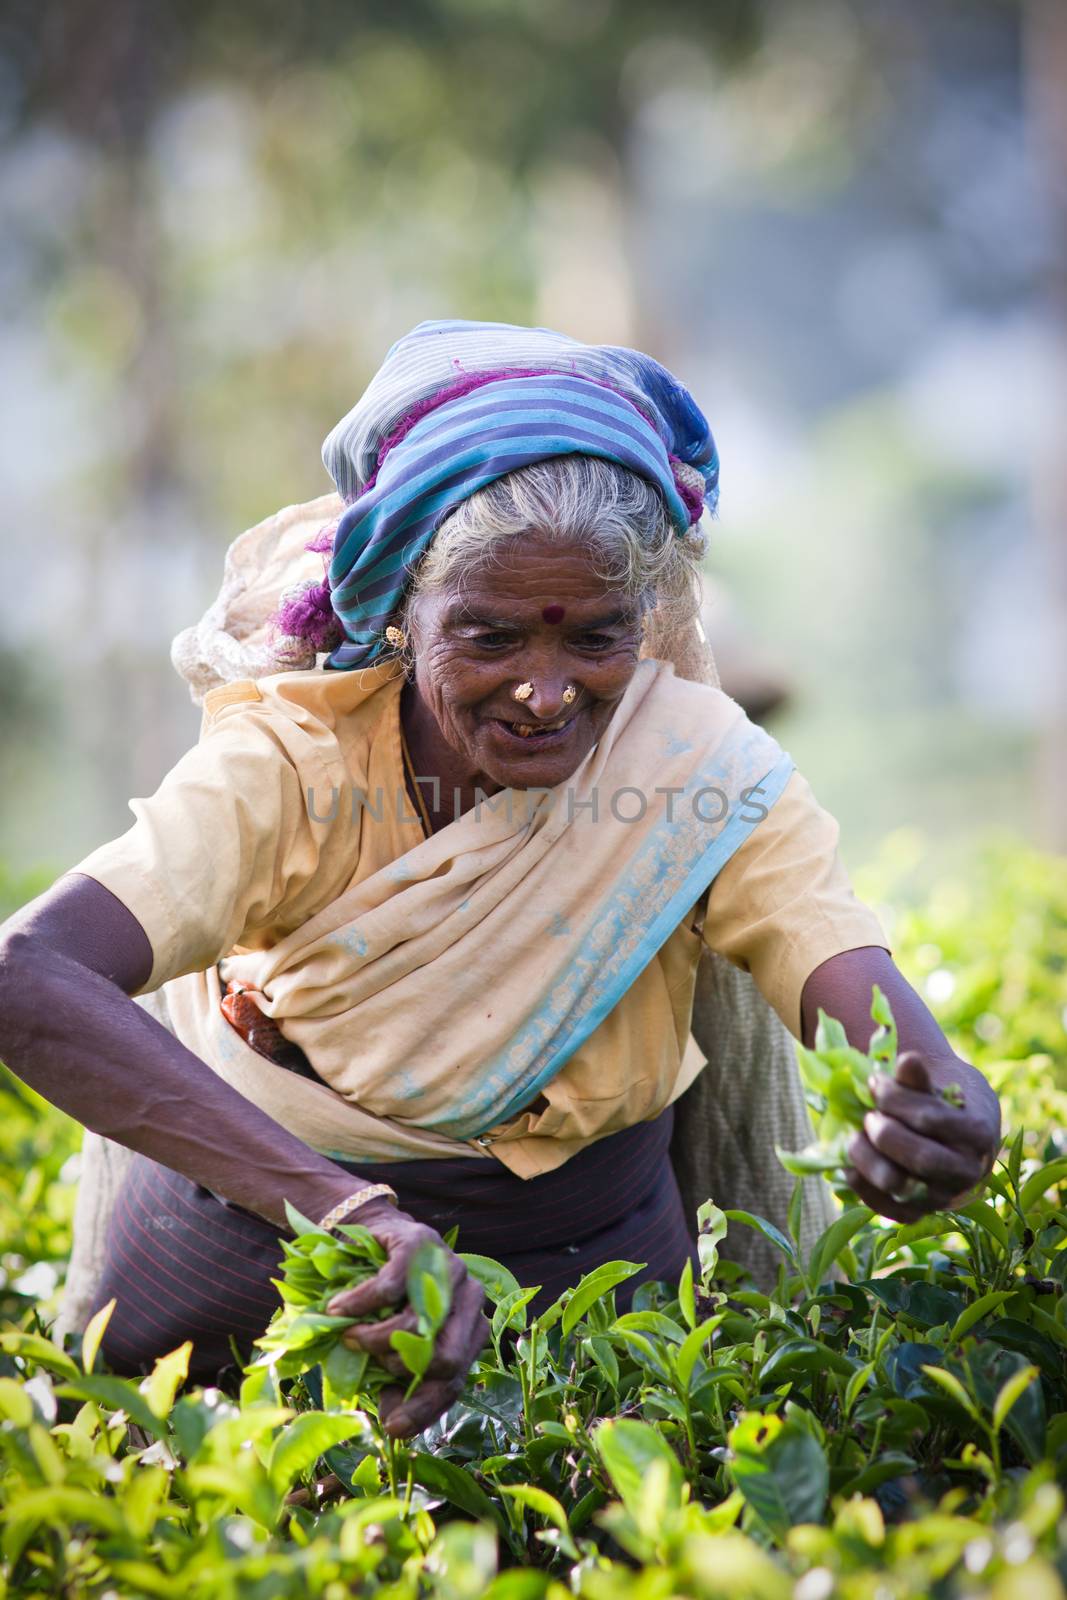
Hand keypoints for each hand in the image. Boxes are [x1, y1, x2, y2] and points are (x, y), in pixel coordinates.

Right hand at [323, 1201, 487, 1437]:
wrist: (371, 1232)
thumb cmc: (383, 1299)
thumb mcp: (394, 1343)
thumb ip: (397, 1378)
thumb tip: (391, 1422)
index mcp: (470, 1328)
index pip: (455, 1380)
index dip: (424, 1408)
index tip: (391, 1427)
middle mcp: (471, 1299)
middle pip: (445, 1358)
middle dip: (399, 1370)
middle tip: (368, 1362)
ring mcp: (450, 1268)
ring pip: (417, 1327)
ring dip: (374, 1340)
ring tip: (349, 1334)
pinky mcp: (422, 1243)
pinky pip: (389, 1288)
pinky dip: (358, 1304)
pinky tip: (338, 1308)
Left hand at [845, 1052, 1000, 1222]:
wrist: (951, 1136)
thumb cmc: (939, 1102)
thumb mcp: (934, 1084)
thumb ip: (918, 1077)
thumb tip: (908, 1060)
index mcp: (977, 1134)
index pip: (931, 1119)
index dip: (896, 1100)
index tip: (875, 1082)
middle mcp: (966, 1171)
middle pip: (920, 1158)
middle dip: (884, 1133)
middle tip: (867, 1115)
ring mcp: (943, 1196)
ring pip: (898, 1185)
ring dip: (867, 1158)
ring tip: (855, 1135)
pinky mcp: (918, 1213)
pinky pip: (886, 1207)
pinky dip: (862, 1185)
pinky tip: (849, 1163)